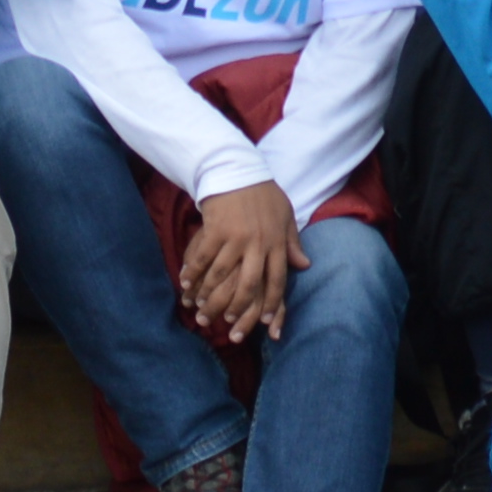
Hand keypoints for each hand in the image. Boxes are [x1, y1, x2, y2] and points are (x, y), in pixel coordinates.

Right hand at [174, 183, 299, 340]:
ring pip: (222, 275)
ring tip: (203, 309)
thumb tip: (305, 265)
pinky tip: (186, 284)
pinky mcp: (215, 229)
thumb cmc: (264, 194)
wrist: (237, 169)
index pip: (277, 279)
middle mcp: (257, 242)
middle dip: (240, 307)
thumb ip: (293, 243)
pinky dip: (193, 273)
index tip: (267, 321)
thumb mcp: (285, 216)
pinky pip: (202, 258)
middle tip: (231, 322)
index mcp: (276, 241)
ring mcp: (235, 237)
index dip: (272, 302)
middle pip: (249, 284)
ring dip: (211, 295)